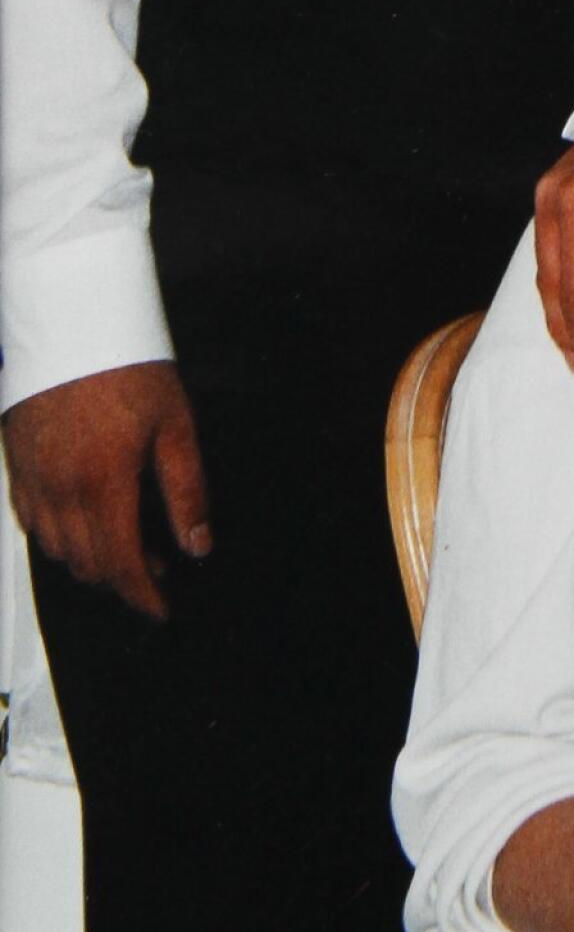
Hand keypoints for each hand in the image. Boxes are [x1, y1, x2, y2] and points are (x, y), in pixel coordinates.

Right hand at [2, 361, 210, 620]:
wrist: (73, 322)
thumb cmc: (130, 366)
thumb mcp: (176, 425)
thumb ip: (187, 491)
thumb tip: (198, 546)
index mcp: (105, 483)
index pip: (122, 565)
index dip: (143, 596)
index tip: (162, 609)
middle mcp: (61, 491)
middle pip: (88, 565)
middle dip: (124, 577)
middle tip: (158, 563)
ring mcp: (33, 480)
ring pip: (57, 550)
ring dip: (91, 559)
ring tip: (128, 540)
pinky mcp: (16, 465)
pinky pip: (33, 523)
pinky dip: (59, 537)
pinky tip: (85, 520)